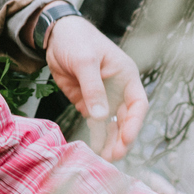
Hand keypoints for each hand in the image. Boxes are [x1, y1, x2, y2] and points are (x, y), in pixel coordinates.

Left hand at [45, 15, 146, 160]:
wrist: (55, 35)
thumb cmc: (76, 40)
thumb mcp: (85, 62)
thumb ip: (93, 88)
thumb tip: (101, 117)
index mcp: (126, 76)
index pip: (138, 104)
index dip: (135, 123)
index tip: (126, 139)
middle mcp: (118, 89)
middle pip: (126, 119)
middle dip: (122, 138)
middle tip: (113, 156)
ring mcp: (103, 96)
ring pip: (111, 124)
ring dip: (109, 140)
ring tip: (104, 158)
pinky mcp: (87, 101)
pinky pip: (94, 122)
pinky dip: (95, 134)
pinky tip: (92, 146)